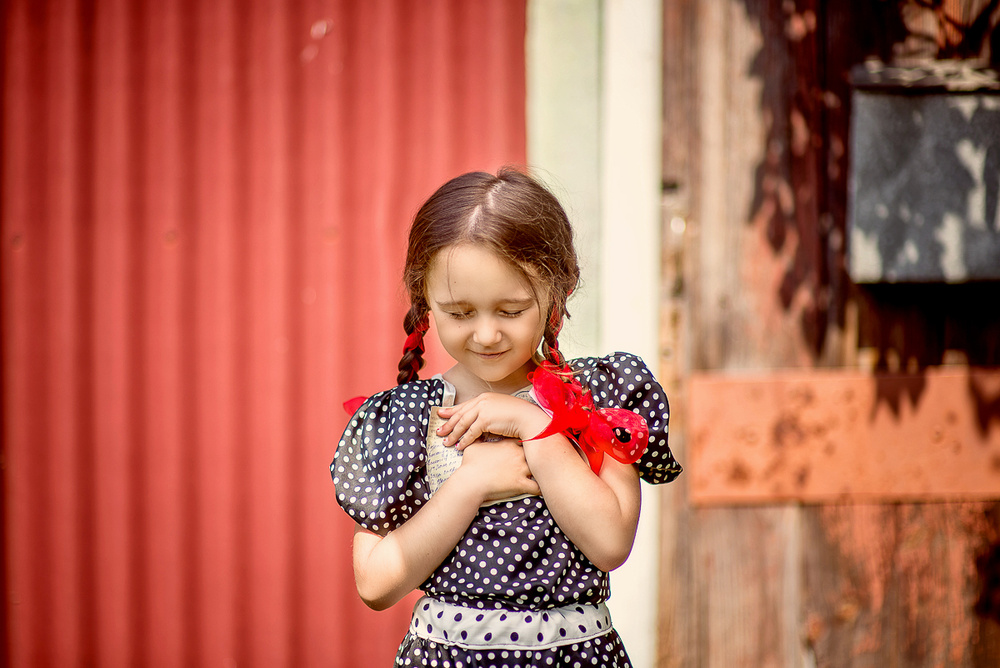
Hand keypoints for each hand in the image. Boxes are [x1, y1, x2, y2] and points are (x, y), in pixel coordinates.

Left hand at [436, 393, 550, 449]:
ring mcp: (483, 409)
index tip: (442, 414)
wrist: (528, 418)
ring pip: (462, 423)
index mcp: (484, 397)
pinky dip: (464, 440)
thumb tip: (479, 424)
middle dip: (448, 423)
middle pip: (460, 414)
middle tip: (438, 431)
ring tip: (446, 442)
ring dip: (453, 434)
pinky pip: (470, 432)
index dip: (452, 411)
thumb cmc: (518, 416)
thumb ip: (488, 414)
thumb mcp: (500, 411)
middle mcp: (482, 401)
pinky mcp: (485, 419)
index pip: (464, 405)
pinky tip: (459, 446)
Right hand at [452, 438, 539, 502]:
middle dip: (539, 455)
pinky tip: (544, 490)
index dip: (529, 443)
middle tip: (544, 458)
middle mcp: (518, 455)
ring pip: (539, 468)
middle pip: (535, 452)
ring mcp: (521, 469)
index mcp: (509, 445)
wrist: (470, 482)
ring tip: (549, 473)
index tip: (532, 446)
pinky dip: (541, 489)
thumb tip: (477, 433)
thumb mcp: (474, 446)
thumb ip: (479, 437)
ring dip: (542, 471)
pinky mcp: (521, 484)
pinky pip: (538, 487)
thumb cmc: (470, 465)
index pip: (525, 440)